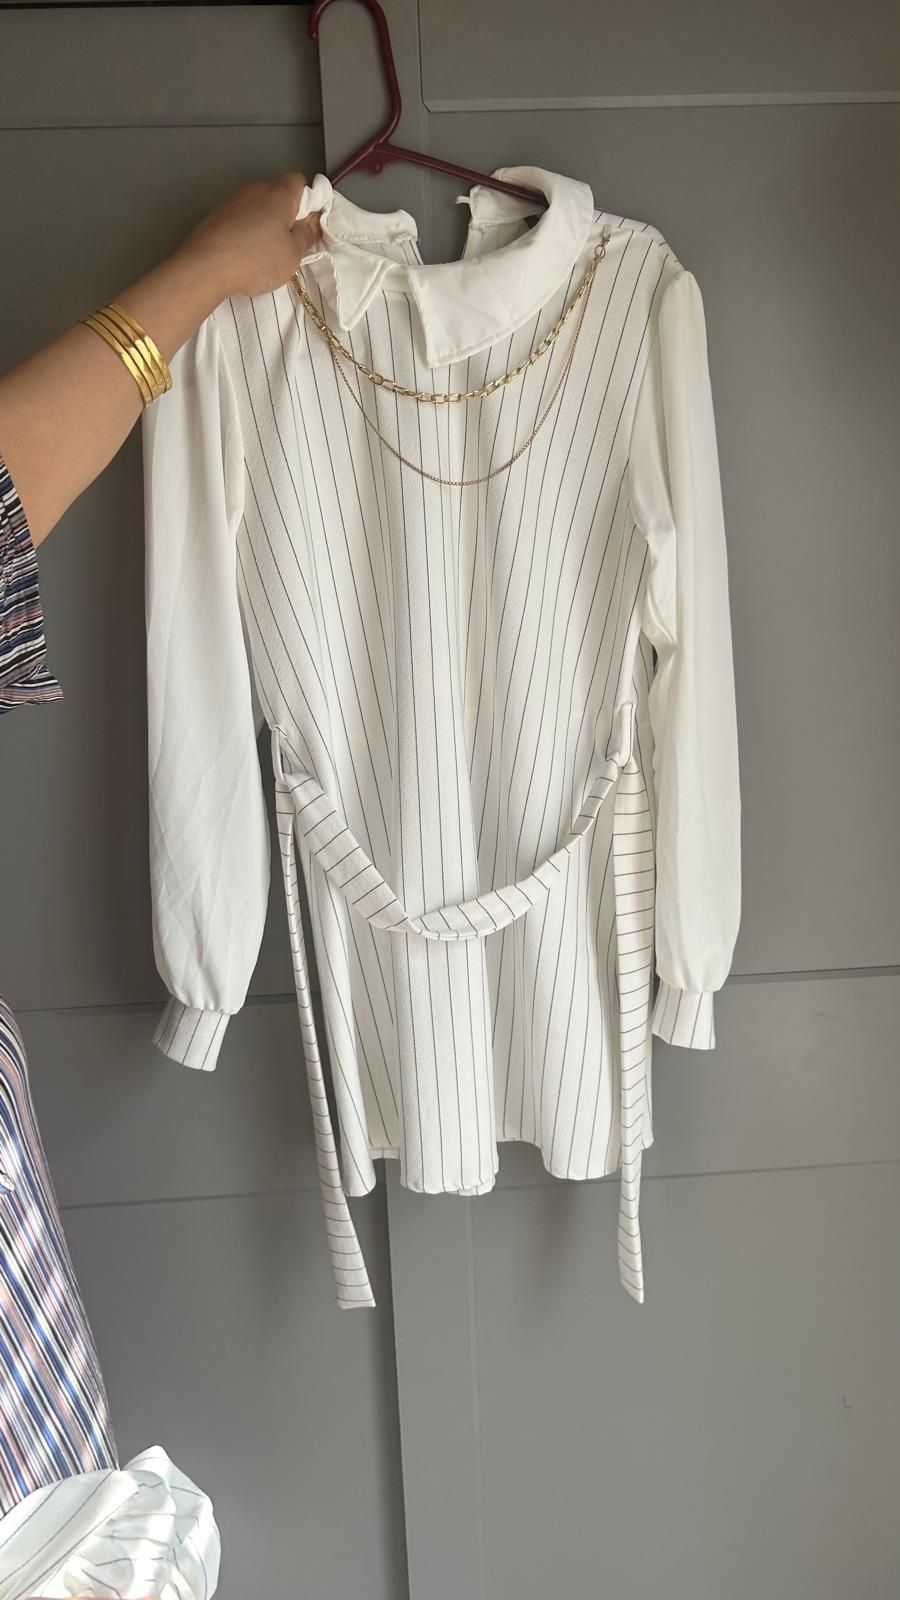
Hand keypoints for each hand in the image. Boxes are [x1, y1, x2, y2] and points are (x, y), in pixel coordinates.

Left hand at [176, 171, 321, 301]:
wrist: (206, 267)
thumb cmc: (257, 259)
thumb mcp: (293, 254)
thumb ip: (306, 234)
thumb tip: (311, 221)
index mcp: (278, 193)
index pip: (298, 180)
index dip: (306, 200)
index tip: (306, 224)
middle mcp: (255, 189)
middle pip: (276, 194)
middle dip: (284, 214)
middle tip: (287, 244)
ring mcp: (232, 200)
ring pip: (257, 206)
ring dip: (263, 223)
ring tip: (262, 253)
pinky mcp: (216, 214)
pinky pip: (239, 218)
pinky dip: (245, 231)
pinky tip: (242, 254)